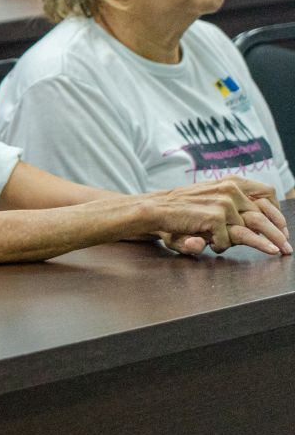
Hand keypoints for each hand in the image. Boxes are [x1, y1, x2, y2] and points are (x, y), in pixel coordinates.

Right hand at [151, 178, 290, 255]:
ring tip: (276, 252)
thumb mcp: (208, 202)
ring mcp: (224, 203)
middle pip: (263, 214)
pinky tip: (210, 243)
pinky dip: (220, 245)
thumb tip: (258, 226)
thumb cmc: (181, 210)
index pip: (266, 193)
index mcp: (230, 182)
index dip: (276, 212)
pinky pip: (227, 239)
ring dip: (259, 244)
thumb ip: (231, 209)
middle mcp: (230, 189)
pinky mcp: (215, 217)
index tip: (281, 227)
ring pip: (249, 230)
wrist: (153, 210)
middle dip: (278, 233)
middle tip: (287, 247)